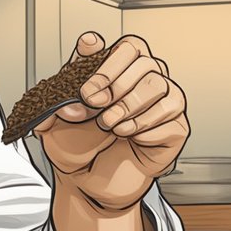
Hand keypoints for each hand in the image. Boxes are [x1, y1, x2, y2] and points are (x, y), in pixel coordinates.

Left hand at [33, 32, 189, 210]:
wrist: (89, 183)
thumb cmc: (77, 147)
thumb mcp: (54, 122)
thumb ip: (56, 99)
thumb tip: (74, 81)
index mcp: (118, 72)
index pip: (127, 47)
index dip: (106, 64)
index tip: (86, 89)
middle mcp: (143, 82)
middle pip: (145, 62)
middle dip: (114, 85)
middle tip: (94, 106)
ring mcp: (163, 103)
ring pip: (158, 84)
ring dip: (128, 105)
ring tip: (109, 124)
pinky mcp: (175, 127)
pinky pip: (169, 113)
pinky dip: (143, 125)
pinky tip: (127, 135)